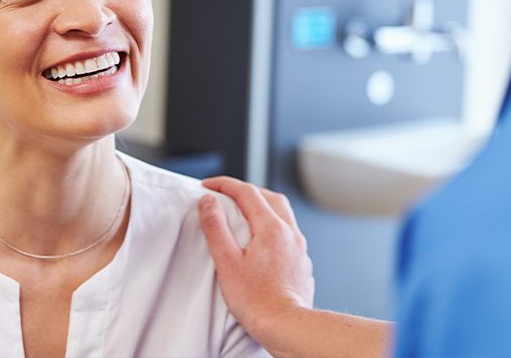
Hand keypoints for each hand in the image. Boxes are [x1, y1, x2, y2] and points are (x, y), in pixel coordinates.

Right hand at [198, 176, 314, 347]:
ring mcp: (299, 247)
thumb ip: (216, 227)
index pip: (247, 192)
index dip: (224, 184)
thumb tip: (209, 202)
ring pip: (283, 212)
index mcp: (271, 227)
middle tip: (226, 194)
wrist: (287, 327)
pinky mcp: (302, 262)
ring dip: (263, 205)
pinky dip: (274, 224)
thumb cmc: (257, 300)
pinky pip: (289, 231)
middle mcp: (289, 232)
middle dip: (246, 190)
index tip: (208, 185)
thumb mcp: (227, 261)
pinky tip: (264, 239)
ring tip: (245, 211)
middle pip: (269, 196)